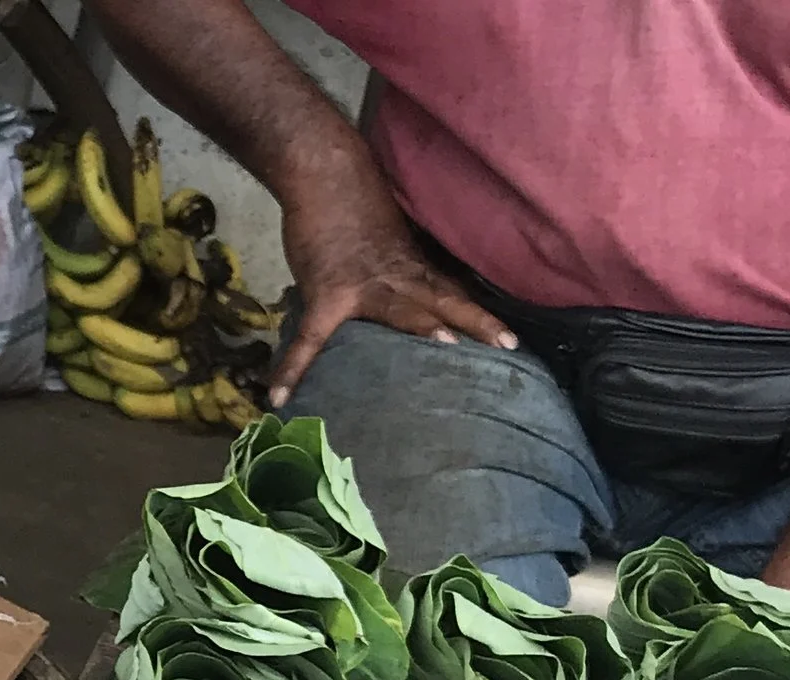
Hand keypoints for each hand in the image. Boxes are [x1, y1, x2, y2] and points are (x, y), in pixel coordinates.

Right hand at [268, 167, 517, 404]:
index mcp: (409, 266)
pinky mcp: (327, 294)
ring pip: (401, 310)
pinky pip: (310, 339)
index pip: (451, 293)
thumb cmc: (348, 200)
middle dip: (478, 322)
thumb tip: (387, 293)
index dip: (479, 314)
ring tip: (449, 348)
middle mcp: (396, 276)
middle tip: (511, 346)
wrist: (323, 173)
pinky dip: (293, 368)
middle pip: (445, 299)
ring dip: (425, 327)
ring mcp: (362, 286)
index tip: (508, 338)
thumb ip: (390, 269)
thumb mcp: (383, 237)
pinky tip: (279, 396)